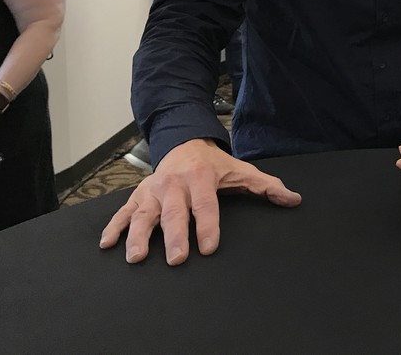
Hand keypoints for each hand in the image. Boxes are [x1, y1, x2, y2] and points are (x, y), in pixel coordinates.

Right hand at [99, 139, 300, 264]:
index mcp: (201, 179)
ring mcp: (153, 190)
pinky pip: (123, 212)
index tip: (209, 246)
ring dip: (138, 235)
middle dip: (175, 236)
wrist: (183, 142)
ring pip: (144, 214)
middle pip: (175, 213)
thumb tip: (293, 199)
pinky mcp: (138, 196)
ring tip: (136, 257)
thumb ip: (266, 186)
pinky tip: (107, 244)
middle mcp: (174, 184)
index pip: (206, 205)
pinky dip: (114, 227)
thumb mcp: (241, 171)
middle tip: (176, 259)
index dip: (208, 225)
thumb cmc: (213, 165)